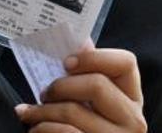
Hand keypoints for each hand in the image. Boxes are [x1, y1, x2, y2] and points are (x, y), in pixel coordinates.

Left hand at [15, 48, 146, 132]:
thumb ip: (88, 74)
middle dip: (61, 86)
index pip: (126, 63)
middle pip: (97, 85)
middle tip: (44, 92)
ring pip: (73, 113)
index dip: (95, 57)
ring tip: (29, 113)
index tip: (67, 62)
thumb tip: (77, 38)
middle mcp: (133, 121)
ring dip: (41, 111)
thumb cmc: (84, 130)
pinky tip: (36, 130)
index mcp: (133, 99)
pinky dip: (42, 129)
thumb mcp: (93, 104)